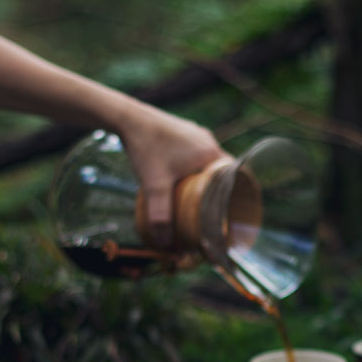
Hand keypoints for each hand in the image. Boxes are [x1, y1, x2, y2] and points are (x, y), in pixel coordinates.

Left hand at [114, 102, 225, 248]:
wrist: (127, 117)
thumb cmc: (145, 148)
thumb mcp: (154, 185)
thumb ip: (160, 215)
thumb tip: (165, 244)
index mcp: (211, 153)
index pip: (234, 177)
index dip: (234, 194)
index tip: (230, 210)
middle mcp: (208, 141)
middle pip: (221, 171)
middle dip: (217, 190)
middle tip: (209, 207)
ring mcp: (196, 133)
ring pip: (208, 161)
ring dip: (204, 177)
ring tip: (195, 195)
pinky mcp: (184, 130)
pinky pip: (196, 152)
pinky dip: (193, 165)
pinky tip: (181, 175)